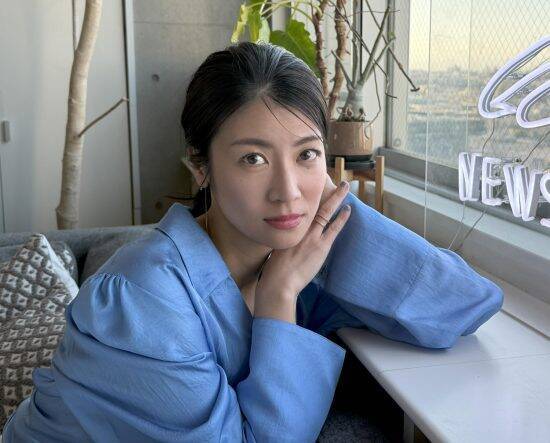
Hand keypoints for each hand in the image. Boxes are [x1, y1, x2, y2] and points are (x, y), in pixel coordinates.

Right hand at [256, 177, 350, 298]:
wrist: (279, 282)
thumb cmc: (275, 271)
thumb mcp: (277, 250)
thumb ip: (285, 242)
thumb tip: (289, 242)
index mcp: (288, 229)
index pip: (300, 209)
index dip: (311, 199)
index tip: (317, 190)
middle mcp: (299, 228)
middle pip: (315, 206)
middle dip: (327, 193)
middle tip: (337, 182)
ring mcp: (311, 236)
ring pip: (326, 212)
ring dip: (336, 199)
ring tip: (345, 187)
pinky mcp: (320, 246)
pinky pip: (333, 228)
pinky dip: (341, 218)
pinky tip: (348, 209)